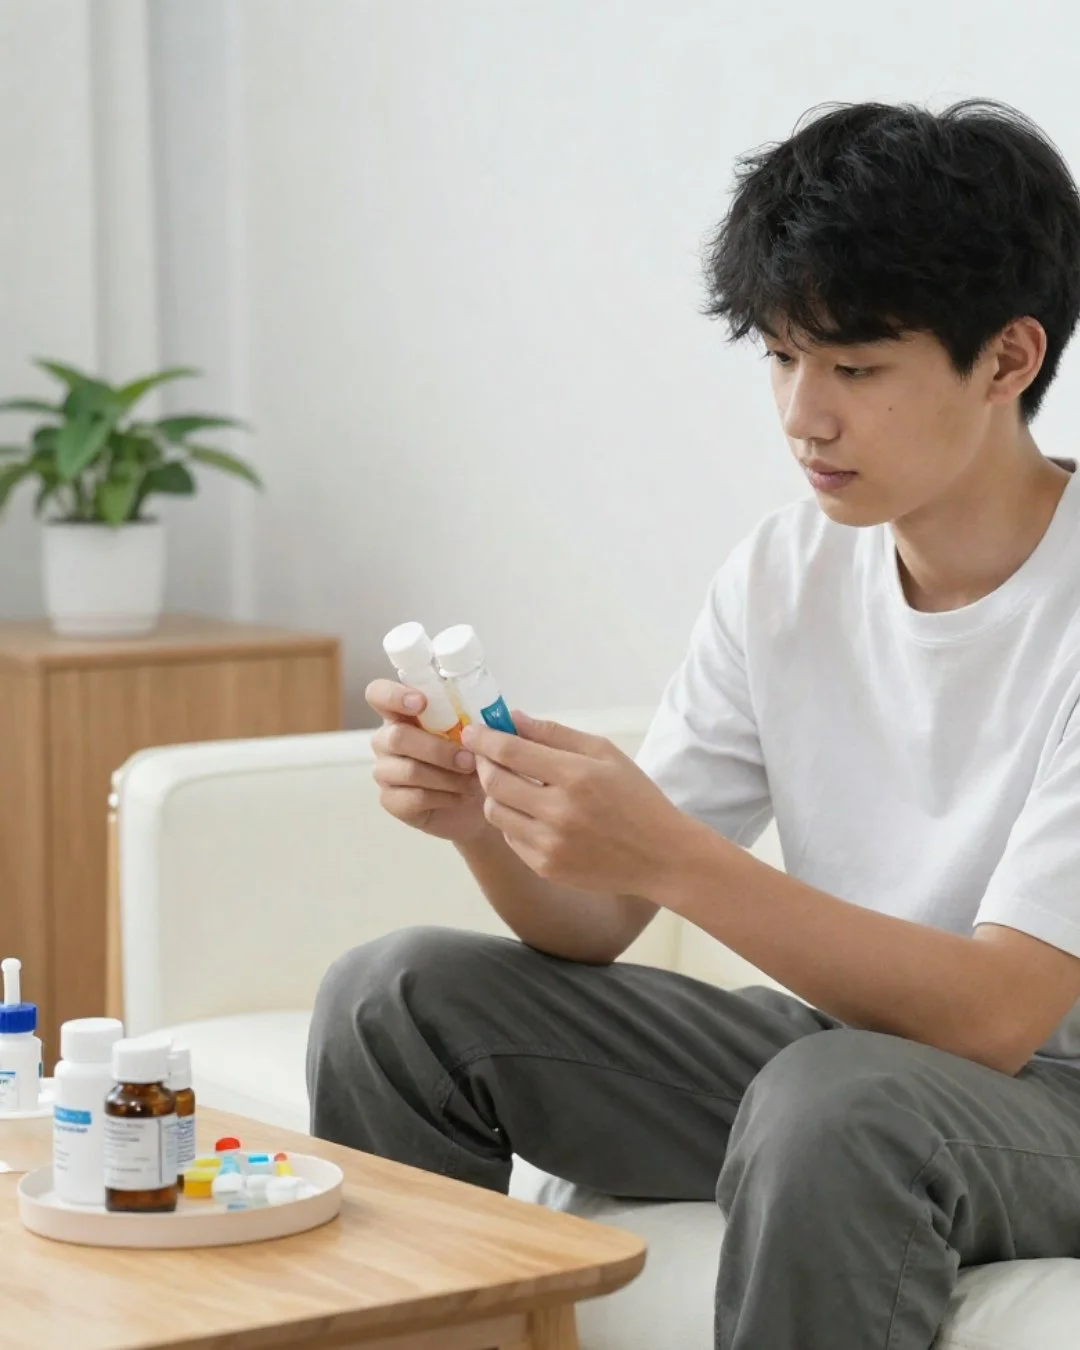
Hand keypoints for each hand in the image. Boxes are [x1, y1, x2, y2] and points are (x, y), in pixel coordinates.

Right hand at [366, 679, 489, 842]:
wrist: (473, 803)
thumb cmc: (470, 758)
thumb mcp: (475, 734)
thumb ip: (473, 717)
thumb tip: (490, 714)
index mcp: (401, 713)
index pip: (378, 694)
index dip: (393, 695)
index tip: (421, 703)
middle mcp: (385, 740)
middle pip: (397, 736)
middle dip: (439, 749)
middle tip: (469, 760)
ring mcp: (384, 771)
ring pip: (409, 770)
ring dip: (447, 777)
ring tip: (472, 781)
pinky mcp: (390, 800)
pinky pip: (413, 797)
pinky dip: (444, 797)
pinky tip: (459, 796)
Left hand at [462, 711, 695, 894]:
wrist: (660, 855)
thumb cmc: (635, 797)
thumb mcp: (604, 753)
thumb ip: (555, 734)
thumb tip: (512, 718)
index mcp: (576, 776)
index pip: (511, 752)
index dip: (484, 738)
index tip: (472, 730)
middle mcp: (559, 812)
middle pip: (495, 782)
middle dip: (483, 763)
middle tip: (485, 754)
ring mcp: (549, 844)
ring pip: (495, 812)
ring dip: (494, 793)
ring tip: (510, 783)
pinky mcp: (546, 866)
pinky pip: (509, 837)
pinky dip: (511, 820)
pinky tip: (529, 812)